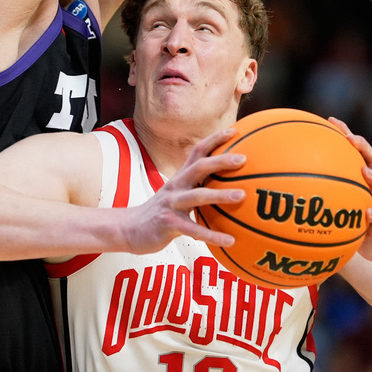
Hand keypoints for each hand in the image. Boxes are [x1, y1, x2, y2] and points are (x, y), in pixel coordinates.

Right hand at [121, 128, 245, 253]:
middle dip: (221, 160)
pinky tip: (230, 241)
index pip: (197, 151)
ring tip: (242, 196)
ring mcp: (171, 205)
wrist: (129, 229)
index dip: (214, 139)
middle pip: (199, 167)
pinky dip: (213, 235)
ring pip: (198, 196)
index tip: (234, 131)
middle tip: (243, 159)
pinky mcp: (169, 224)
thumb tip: (227, 182)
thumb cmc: (161, 211)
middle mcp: (176, 186)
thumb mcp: (177, 193)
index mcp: (180, 177)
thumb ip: (197, 185)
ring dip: (221, 194)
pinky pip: (194, 230)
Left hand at [328, 117, 371, 263]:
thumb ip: (317, 191)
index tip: (331, 120)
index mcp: (360, 178)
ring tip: (365, 172)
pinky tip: (368, 213)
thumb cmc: (349, 221)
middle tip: (351, 140)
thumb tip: (282, 180)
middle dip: (363, 147)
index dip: (345, 133)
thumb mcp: (334, 204)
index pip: (354, 150)